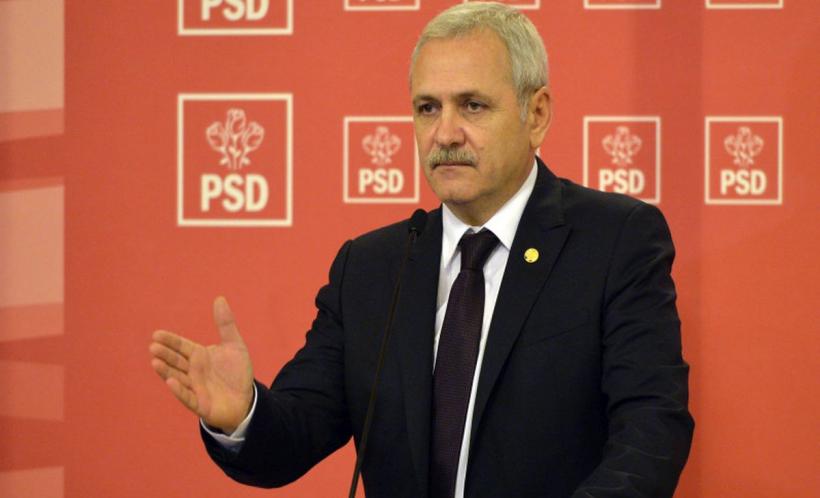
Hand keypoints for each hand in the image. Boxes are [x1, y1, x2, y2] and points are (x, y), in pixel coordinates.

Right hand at [150, 296, 253, 432]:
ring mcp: (195, 387)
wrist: (246, 399)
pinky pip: (188, 397)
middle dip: (165, 354)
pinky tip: (170, 382)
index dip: (170, 340)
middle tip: (154, 346)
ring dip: (166, 370)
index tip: (156, 334)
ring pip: (177, 378)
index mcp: (199, 356)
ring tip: (155, 362)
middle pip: (176, 361)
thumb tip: (219, 298)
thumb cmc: (236, 372)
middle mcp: (193, 371)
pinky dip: (179, 390)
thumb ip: (226, 324)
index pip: (181, 346)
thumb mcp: (235, 345)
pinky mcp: (200, 404)